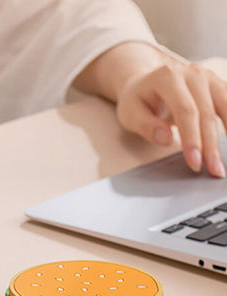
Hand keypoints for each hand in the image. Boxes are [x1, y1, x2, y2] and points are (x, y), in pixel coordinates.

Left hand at [117, 62, 226, 177]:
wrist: (145, 82)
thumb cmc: (137, 100)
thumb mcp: (130, 114)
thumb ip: (146, 126)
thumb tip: (166, 139)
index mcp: (167, 77)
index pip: (185, 111)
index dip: (192, 139)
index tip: (195, 162)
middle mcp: (191, 73)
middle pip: (206, 112)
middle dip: (210, 145)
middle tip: (214, 170)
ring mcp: (207, 77)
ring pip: (224, 107)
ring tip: (224, 162)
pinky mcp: (216, 84)